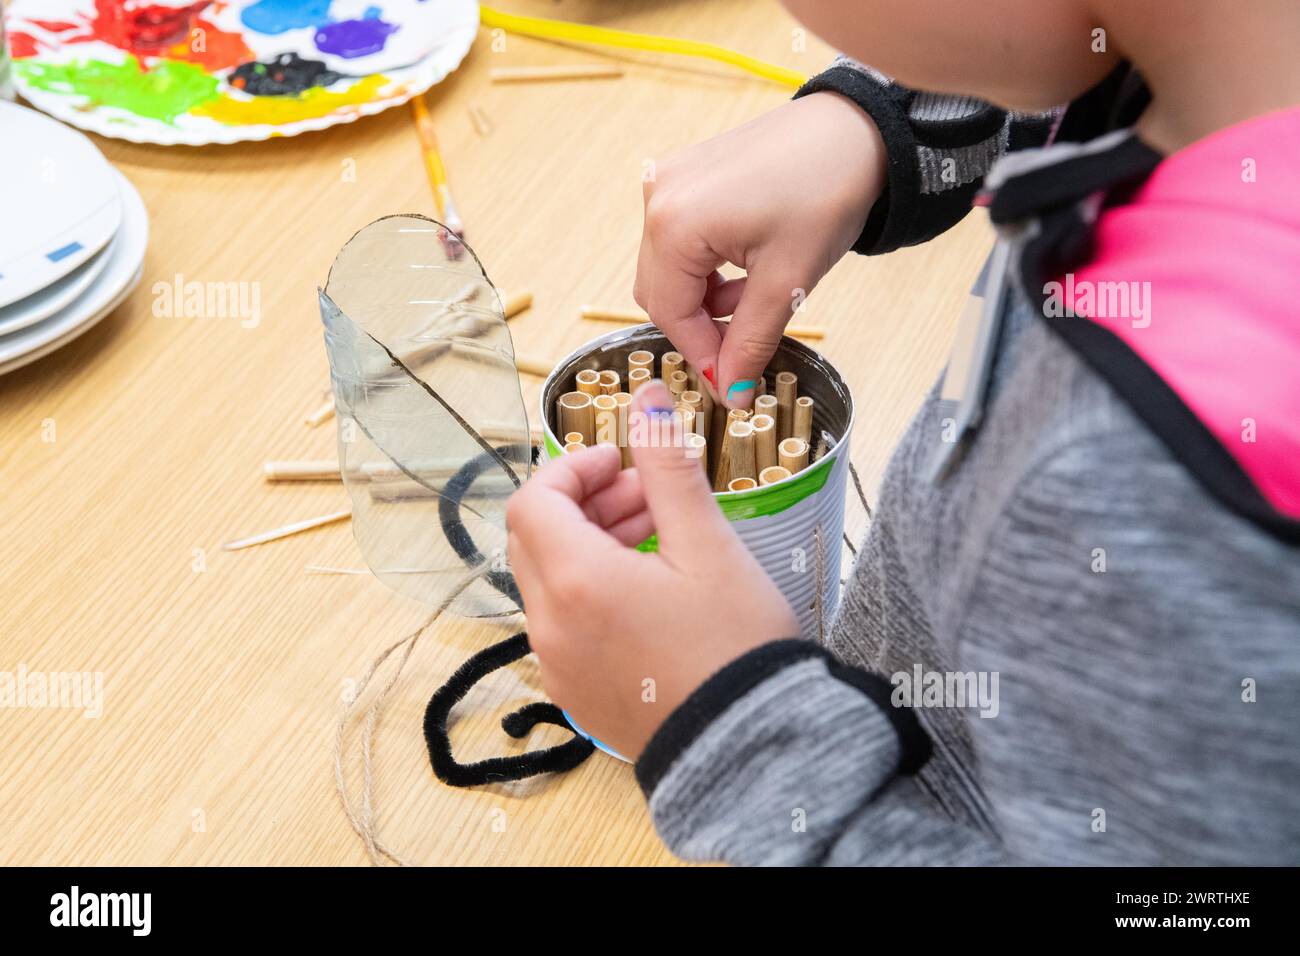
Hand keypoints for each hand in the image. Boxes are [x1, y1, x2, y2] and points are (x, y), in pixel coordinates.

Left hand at [506, 381, 798, 758]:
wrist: (752, 750)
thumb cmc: (736, 649)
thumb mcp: (709, 546)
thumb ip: (668, 469)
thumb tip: (648, 402)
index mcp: (576, 582)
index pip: (534, 501)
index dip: (574, 470)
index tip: (622, 464)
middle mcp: (550, 625)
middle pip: (536, 539)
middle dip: (585, 504)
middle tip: (646, 497)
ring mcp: (557, 664)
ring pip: (550, 581)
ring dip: (589, 547)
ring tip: (658, 539)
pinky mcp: (574, 692)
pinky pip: (564, 623)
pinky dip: (591, 591)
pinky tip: (649, 591)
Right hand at [634, 91, 884, 407]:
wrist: (854, 130)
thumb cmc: (826, 190)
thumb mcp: (788, 282)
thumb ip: (751, 342)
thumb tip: (731, 392)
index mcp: (674, 225)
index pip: (671, 314)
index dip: (702, 356)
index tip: (731, 387)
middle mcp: (658, 198)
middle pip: (661, 292)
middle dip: (700, 328)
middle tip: (743, 351)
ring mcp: (667, 182)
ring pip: (670, 268)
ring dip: (705, 299)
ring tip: (753, 303)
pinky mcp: (685, 175)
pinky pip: (680, 239)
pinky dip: (707, 268)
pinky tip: (745, 272)